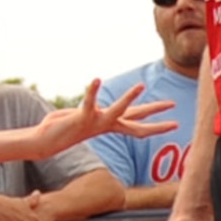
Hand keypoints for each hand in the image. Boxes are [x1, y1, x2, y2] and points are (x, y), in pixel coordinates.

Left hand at [36, 81, 174, 154]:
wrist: (45, 141)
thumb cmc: (65, 127)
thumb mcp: (87, 118)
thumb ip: (97, 113)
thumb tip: (102, 110)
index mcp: (109, 125)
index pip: (138, 126)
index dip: (156, 125)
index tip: (175, 124)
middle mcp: (106, 125)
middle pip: (136, 119)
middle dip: (155, 112)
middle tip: (174, 105)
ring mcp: (95, 122)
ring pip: (117, 111)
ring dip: (128, 98)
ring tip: (141, 85)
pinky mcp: (81, 118)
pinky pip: (88, 102)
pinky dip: (92, 91)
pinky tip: (96, 79)